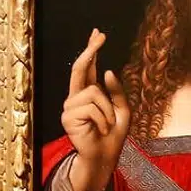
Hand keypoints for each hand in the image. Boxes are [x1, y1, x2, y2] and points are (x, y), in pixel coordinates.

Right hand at [61, 28, 130, 190]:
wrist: (105, 157)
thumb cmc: (113, 135)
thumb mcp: (122, 110)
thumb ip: (116, 92)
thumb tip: (107, 71)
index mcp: (89, 93)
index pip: (88, 67)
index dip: (92, 49)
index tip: (98, 33)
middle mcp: (76, 97)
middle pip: (79, 68)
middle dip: (90, 50)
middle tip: (100, 36)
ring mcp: (70, 106)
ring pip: (93, 92)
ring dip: (108, 110)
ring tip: (107, 124)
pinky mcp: (67, 117)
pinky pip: (91, 107)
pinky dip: (103, 119)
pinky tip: (100, 129)